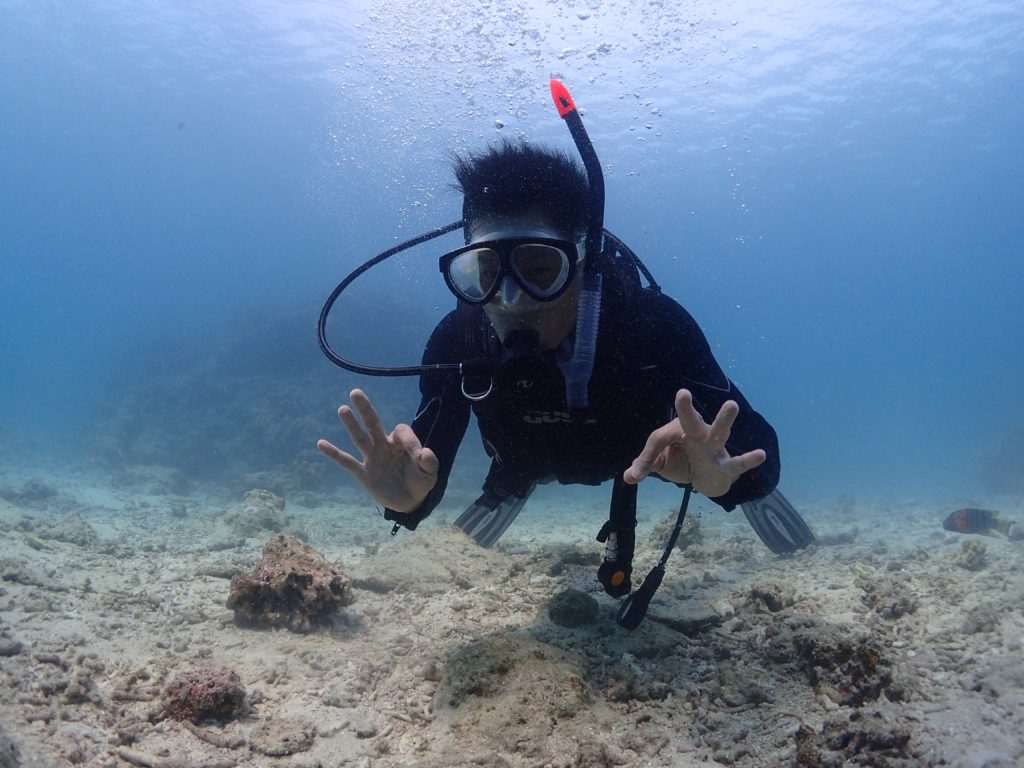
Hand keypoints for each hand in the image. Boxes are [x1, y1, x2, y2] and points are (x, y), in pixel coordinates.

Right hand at [317, 389, 437, 512]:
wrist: (409, 502)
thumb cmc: (419, 482)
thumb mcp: (430, 474)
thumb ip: (429, 463)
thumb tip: (425, 452)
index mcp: (401, 442)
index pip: (402, 431)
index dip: (410, 441)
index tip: (419, 456)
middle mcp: (384, 445)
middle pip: (373, 423)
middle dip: (365, 409)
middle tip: (356, 392)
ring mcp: (372, 458)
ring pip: (360, 438)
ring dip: (351, 425)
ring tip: (343, 409)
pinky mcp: (364, 474)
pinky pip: (347, 462)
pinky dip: (334, 454)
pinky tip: (321, 443)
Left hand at [623, 389, 765, 497]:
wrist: (708, 478)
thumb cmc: (683, 461)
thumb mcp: (661, 463)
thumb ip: (646, 466)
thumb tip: (628, 477)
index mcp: (679, 432)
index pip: (658, 442)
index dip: (646, 460)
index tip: (635, 475)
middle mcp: (697, 436)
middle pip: (690, 422)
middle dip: (686, 410)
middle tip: (681, 393)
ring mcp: (713, 449)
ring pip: (718, 433)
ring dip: (724, 420)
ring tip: (732, 405)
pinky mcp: (726, 466)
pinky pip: (737, 463)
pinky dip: (748, 460)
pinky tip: (760, 454)